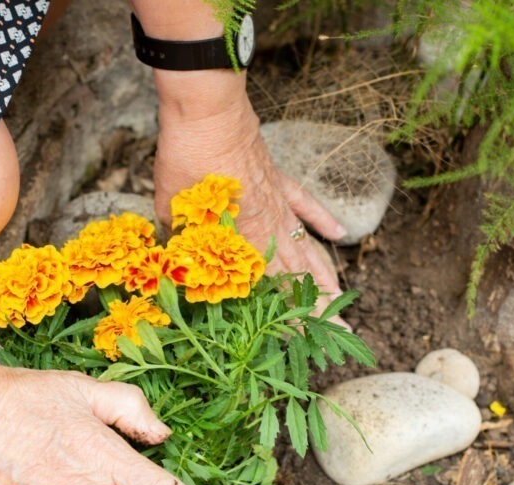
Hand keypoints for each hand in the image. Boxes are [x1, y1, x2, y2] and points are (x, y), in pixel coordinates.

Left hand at [152, 70, 347, 321]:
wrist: (207, 112)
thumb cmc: (185, 162)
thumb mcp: (171, 213)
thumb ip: (178, 247)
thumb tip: (172, 273)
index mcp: (244, 240)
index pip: (270, 289)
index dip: (285, 317)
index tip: (300, 342)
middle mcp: (270, 227)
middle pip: (300, 274)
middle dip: (320, 307)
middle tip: (339, 332)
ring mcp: (279, 202)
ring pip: (308, 246)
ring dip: (326, 275)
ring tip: (342, 299)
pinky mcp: (279, 179)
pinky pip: (306, 205)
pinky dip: (322, 221)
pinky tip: (339, 236)